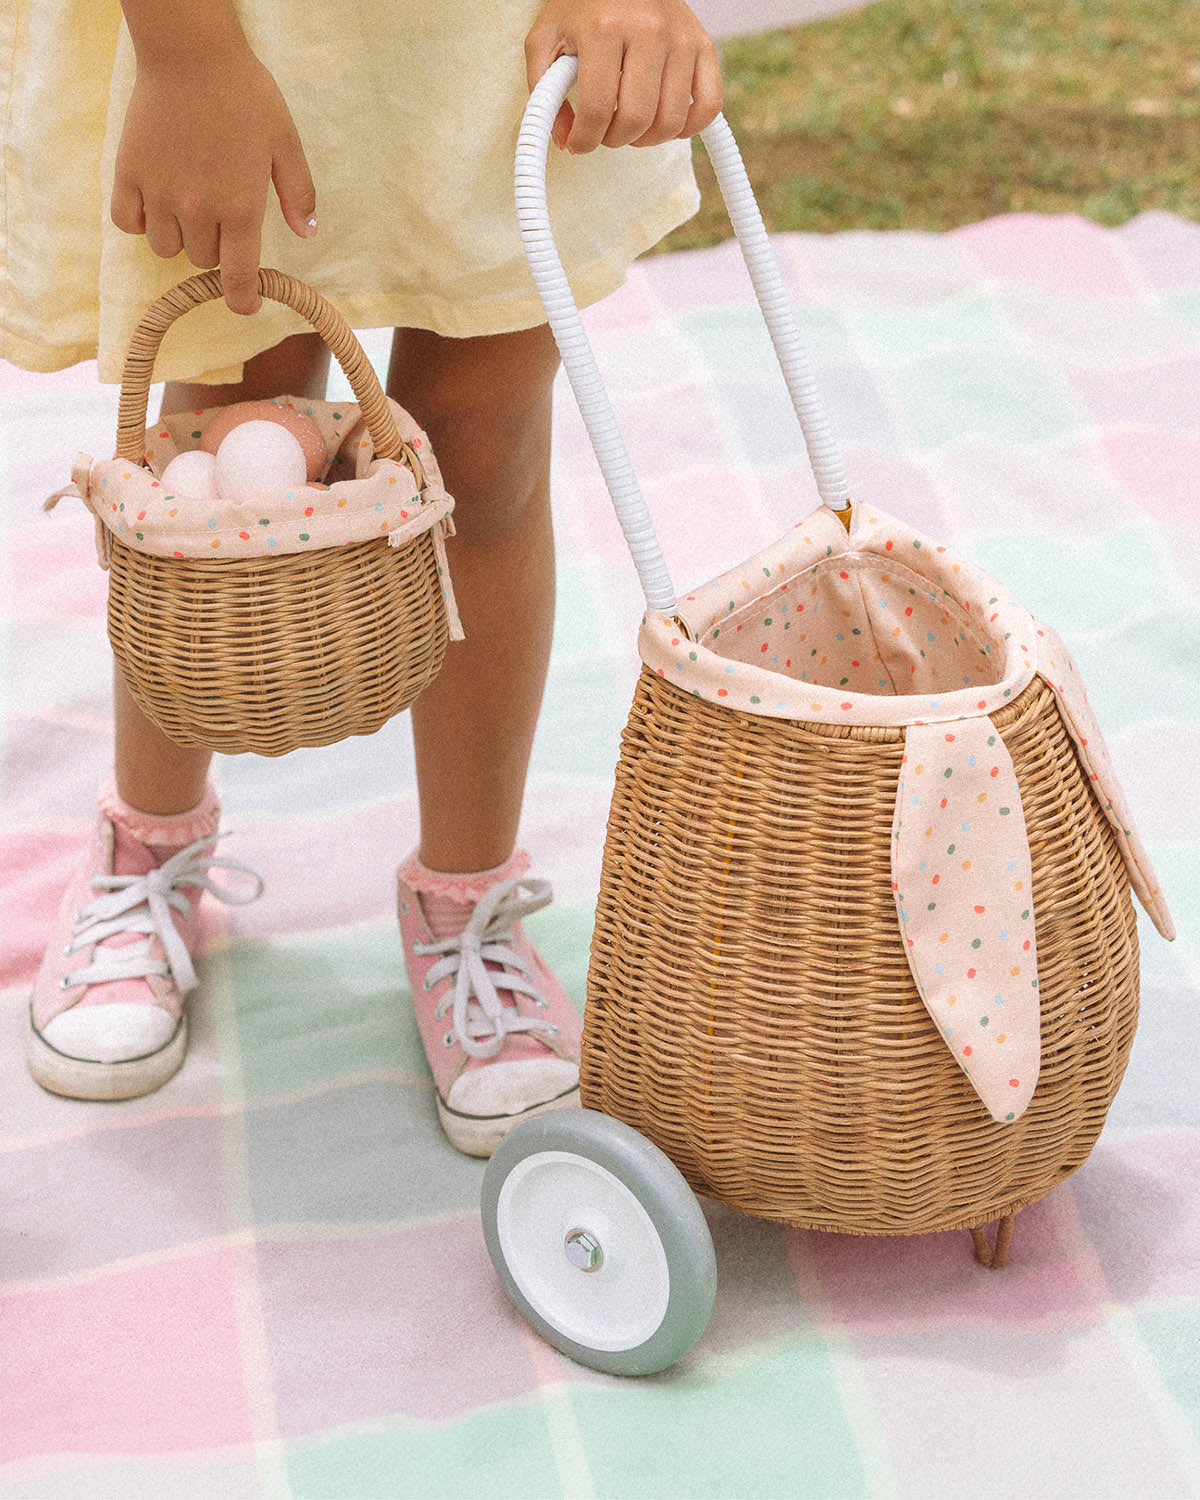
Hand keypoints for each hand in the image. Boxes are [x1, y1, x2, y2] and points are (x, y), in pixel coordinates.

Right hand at [110, 45, 316, 314]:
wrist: (190, 53)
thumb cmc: (244, 95)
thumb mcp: (285, 143)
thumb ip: (298, 194)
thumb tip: (307, 234)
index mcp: (240, 207)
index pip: (237, 278)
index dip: (242, 299)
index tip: (245, 302)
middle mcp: (197, 209)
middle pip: (203, 260)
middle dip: (215, 247)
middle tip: (220, 212)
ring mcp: (159, 193)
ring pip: (166, 248)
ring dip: (179, 237)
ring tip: (187, 204)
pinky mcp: (128, 174)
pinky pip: (128, 222)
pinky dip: (140, 221)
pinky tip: (154, 202)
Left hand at [525, 0, 721, 153]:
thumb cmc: (583, 7)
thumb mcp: (547, 37)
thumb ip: (542, 90)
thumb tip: (564, 139)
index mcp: (604, 28)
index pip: (597, 109)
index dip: (583, 140)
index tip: (577, 143)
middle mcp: (648, 30)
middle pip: (636, 120)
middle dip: (614, 140)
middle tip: (603, 131)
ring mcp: (680, 38)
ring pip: (670, 122)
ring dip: (646, 139)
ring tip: (629, 126)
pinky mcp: (703, 45)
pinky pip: (708, 107)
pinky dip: (688, 128)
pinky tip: (665, 122)